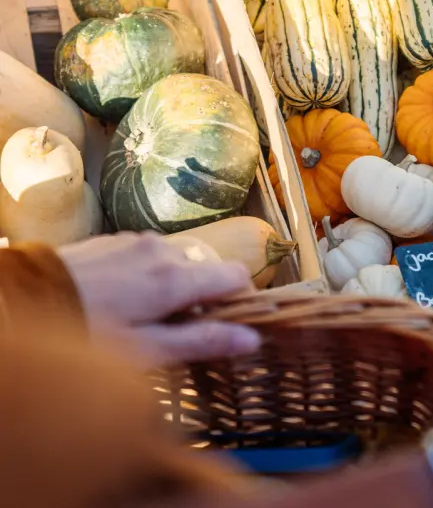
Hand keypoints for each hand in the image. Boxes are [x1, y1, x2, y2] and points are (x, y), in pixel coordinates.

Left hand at [59, 232, 260, 365]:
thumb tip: (252, 339)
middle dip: (201, 299)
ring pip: (177, 262)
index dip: (240, 301)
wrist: (23, 301)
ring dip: (173, 287)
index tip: (228, 326)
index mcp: (176, 277)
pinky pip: (149, 255)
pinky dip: (149, 276)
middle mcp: (163, 249)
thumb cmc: (88, 334)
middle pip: (206, 270)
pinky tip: (122, 300)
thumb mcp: (145, 351)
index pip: (236, 274)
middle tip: (176, 333)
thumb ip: (201, 341)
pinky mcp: (115, 238)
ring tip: (143, 319)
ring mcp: (137, 240)